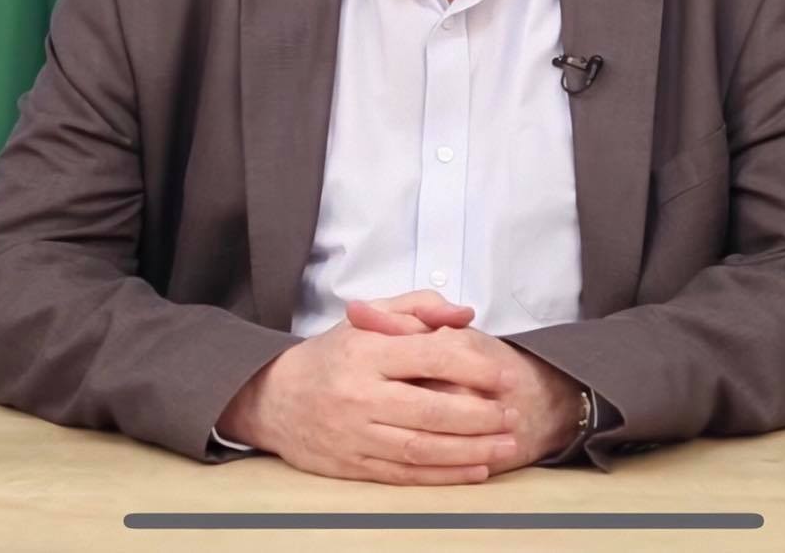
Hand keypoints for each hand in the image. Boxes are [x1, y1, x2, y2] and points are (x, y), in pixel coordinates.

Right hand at [345, 293, 585, 470]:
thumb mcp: (367, 318)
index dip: (474, 366)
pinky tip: (475, 469)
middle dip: (480, 416)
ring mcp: (355, 434)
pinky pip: (405, 474)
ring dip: (470, 450)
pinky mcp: (352, 465)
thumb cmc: (330, 356)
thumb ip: (417, 308)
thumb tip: (464, 314)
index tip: (503, 375)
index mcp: (366, 353)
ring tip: (506, 445)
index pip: (430, 356)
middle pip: (431, 410)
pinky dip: (444, 475)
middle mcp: (360, 395)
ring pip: (422, 448)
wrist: (272, 398)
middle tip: (512, 414)